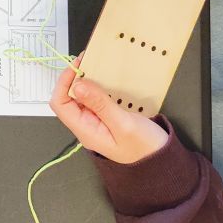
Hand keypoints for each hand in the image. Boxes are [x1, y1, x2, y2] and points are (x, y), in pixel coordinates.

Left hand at [51, 64, 169, 162]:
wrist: (162, 161)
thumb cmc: (144, 148)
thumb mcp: (124, 124)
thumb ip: (100, 104)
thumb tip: (77, 85)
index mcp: (85, 130)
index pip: (60, 104)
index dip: (64, 83)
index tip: (78, 66)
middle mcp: (86, 126)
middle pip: (69, 98)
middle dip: (76, 78)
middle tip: (90, 61)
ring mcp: (96, 122)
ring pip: (83, 96)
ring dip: (88, 80)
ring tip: (98, 66)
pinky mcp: (107, 117)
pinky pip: (96, 99)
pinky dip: (99, 86)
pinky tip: (108, 79)